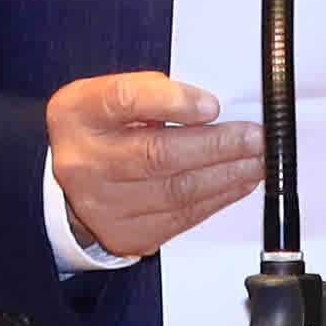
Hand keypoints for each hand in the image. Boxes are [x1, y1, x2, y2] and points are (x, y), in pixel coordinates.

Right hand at [43, 71, 266, 264]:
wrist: (69, 184)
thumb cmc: (100, 131)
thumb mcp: (108, 95)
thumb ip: (151, 92)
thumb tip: (208, 106)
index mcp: (77, 114)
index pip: (122, 101)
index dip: (171, 102)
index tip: (211, 104)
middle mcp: (84, 161)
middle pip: (157, 154)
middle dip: (216, 146)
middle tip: (253, 137)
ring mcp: (103, 204)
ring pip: (176, 191)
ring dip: (226, 175)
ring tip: (255, 160)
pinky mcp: (126, 234)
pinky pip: (181, 218)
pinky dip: (216, 199)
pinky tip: (236, 182)